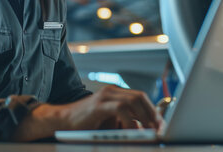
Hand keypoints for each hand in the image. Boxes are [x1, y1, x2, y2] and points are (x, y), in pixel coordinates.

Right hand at [13, 85, 162, 140]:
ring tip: (149, 131)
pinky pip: (121, 109)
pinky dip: (130, 121)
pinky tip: (133, 132)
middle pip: (140, 96)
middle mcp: (111, 91)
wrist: (62, 121)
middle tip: (158, 128)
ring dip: (144, 117)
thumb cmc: (85, 124)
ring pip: (133, 100)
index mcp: (115, 93)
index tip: (160, 125)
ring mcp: (105, 96)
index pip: (140, 97)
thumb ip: (125, 121)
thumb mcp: (109, 121)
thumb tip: (145, 130)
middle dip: (151, 113)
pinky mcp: (98, 104)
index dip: (152, 110)